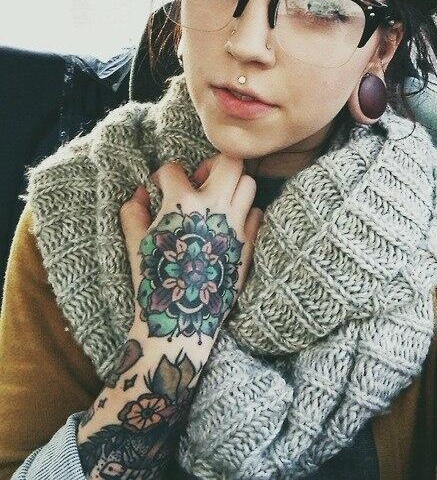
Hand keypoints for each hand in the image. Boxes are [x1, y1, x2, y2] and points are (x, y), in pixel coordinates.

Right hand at [119, 154, 263, 340]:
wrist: (181, 320)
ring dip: (231, 187)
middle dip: (212, 165)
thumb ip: (133, 213)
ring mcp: (235, 225)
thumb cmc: (153, 281)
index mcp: (182, 204)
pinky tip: (226, 225)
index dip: (162, 176)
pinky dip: (244, 212)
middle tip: (199, 181)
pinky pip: (256, 213)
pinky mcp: (248, 244)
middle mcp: (213, 208)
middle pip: (230, 161)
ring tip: (215, 202)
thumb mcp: (135, 244)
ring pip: (248, 183)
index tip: (160, 188)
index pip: (174, 169)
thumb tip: (140, 194)